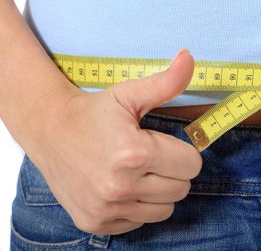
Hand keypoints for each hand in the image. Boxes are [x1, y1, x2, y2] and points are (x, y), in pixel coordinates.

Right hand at [27, 49, 201, 234]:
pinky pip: (141, 221)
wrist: (48, 130)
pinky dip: (139, 206)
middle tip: (152, 157)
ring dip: (160, 191)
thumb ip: (166, 82)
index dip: (184, 152)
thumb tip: (189, 57)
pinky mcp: (96, 222)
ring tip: (139, 172)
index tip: (166, 144)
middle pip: (182, 188)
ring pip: (165, 209)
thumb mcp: (129, 93)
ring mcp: (107, 208)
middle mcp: (120, 186)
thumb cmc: (93, 112)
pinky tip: (123, 186)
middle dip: (174, 171)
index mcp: (134, 154)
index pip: (192, 165)